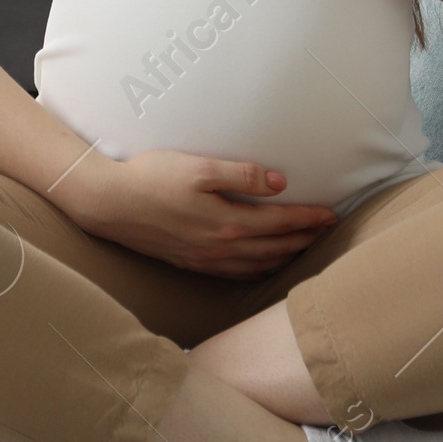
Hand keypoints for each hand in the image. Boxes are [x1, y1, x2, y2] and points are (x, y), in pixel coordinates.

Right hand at [55, 147, 336, 275]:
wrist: (110, 203)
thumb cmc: (153, 177)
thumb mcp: (200, 167)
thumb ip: (241, 175)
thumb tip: (279, 183)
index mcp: (227, 222)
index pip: (279, 223)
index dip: (308, 219)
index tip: (332, 215)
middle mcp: (220, 247)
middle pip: (274, 248)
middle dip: (304, 240)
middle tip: (328, 233)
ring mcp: (204, 259)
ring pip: (256, 265)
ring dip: (284, 257)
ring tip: (304, 249)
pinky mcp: (190, 262)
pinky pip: (234, 274)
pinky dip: (256, 272)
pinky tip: (261, 269)